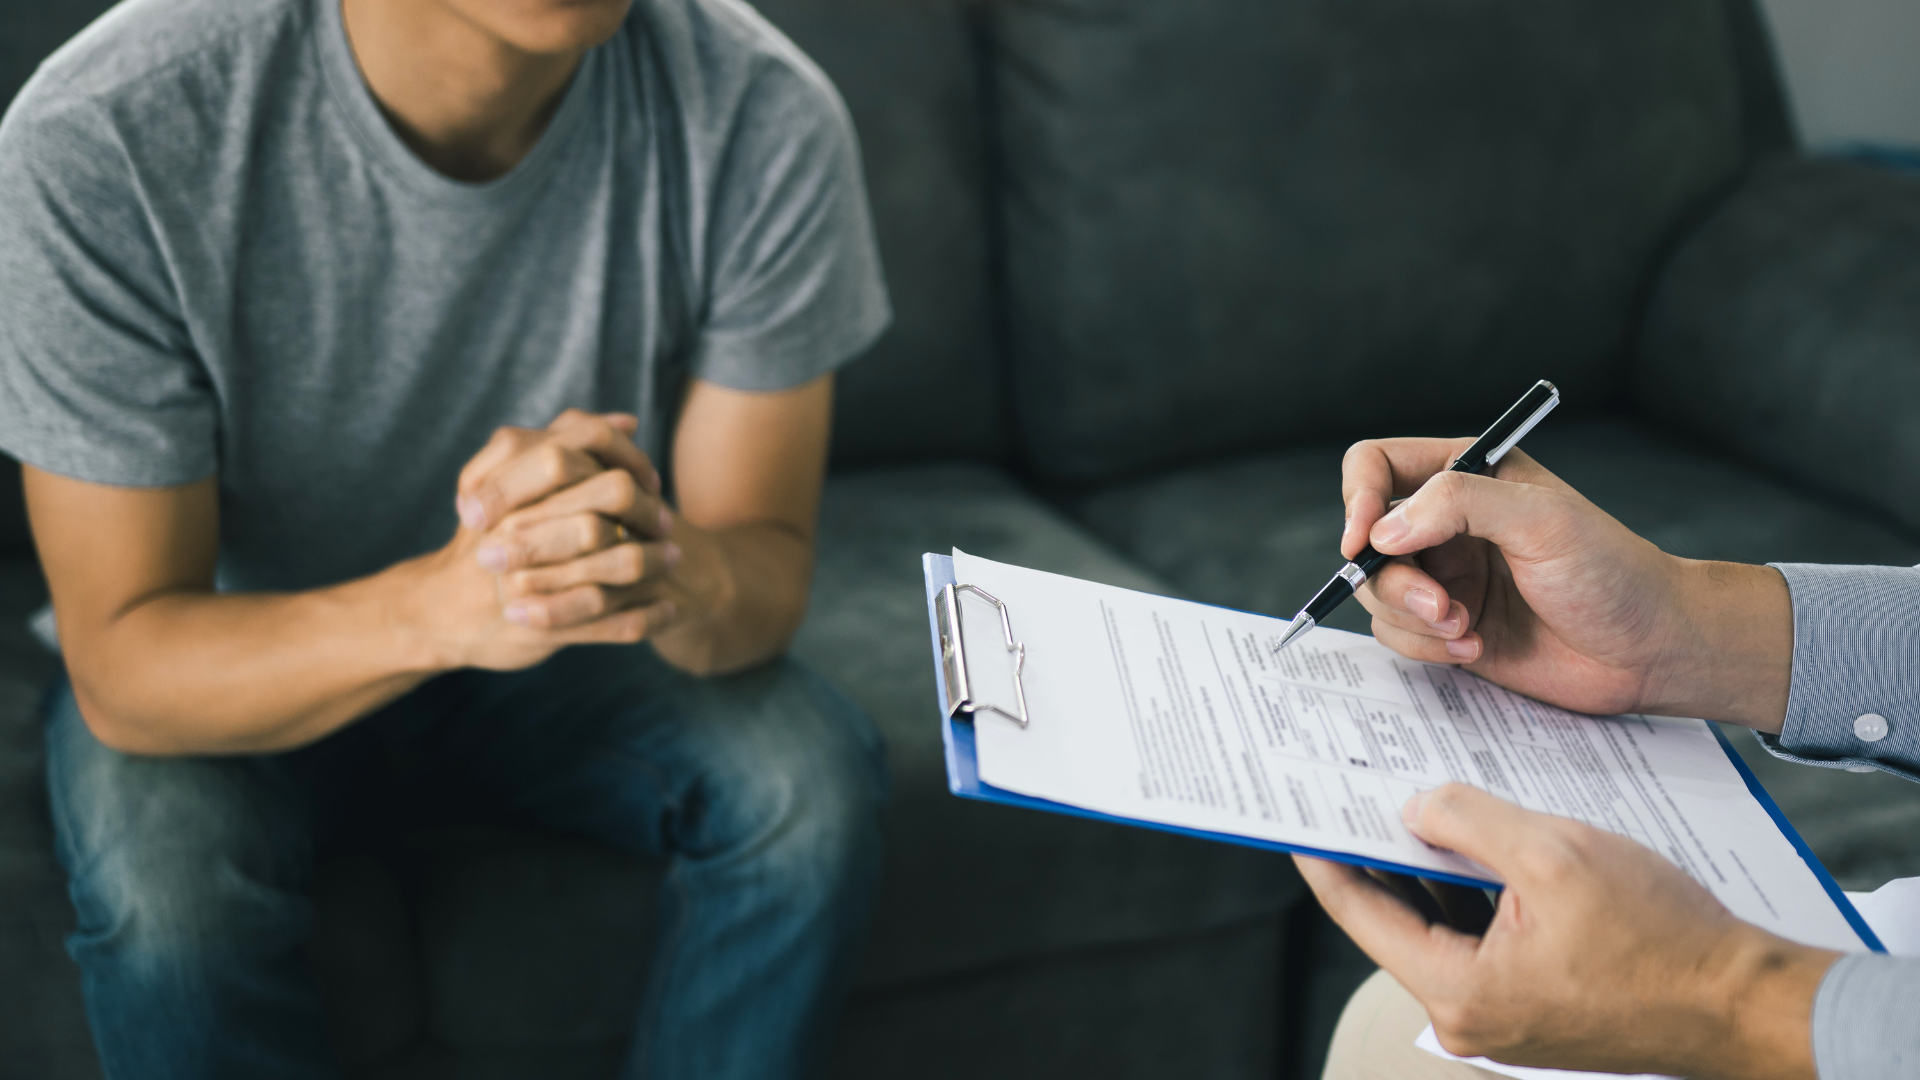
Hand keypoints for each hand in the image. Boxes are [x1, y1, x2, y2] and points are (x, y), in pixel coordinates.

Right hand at [401, 410, 680, 670]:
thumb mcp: (517, 484)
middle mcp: (515, 532)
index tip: (648, 480)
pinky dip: (646, 615)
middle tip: (667, 526)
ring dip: (652, 565)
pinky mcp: (540, 627)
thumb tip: (627, 421)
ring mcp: (526, 582)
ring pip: (613, 568)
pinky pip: (611, 623)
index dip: (626, 466)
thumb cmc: (490, 538)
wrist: (441, 610)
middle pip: (599, 517)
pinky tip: (668, 609)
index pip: (579, 462)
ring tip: (673, 562)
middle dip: (644, 520)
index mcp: (511, 490)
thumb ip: (567, 446)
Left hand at [1296, 784, 1836, 1079]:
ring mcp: (1506, 1014)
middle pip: (1398, 918)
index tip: (1293, 812)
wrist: (1752, 1003)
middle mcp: (1471, 1015)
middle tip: (1350, 793)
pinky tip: (1480, 838)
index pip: (1360, 912)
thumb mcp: (1553, 855)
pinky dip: (1478, 889)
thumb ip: (1469, 821)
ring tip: (1412, 801)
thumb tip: (1415, 804)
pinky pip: (1487, 937)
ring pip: (1445, 924)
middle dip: (1379, 850)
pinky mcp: (1539, 1002)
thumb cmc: (1664, 940)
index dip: (1325, 854)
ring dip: (1433, 865)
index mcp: (1458, 991)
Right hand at [1340, 437, 1792, 728]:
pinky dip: (1426, 647)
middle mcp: (1447, 523)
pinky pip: (1398, 635)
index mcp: (1467, 474)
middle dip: (1395, 580)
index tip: (1365, 541)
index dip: (1358, 499)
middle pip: (1368, 539)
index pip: (1377, 465)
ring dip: (1413, 618)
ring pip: (1377, 592)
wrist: (1649, 650)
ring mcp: (1446, 576)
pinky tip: (1475, 648)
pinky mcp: (1449, 626)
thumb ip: (1459, 503)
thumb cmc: (1613, 573)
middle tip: (1442, 606)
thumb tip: (1382, 529)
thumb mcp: (1542, 519)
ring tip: (1466, 629)